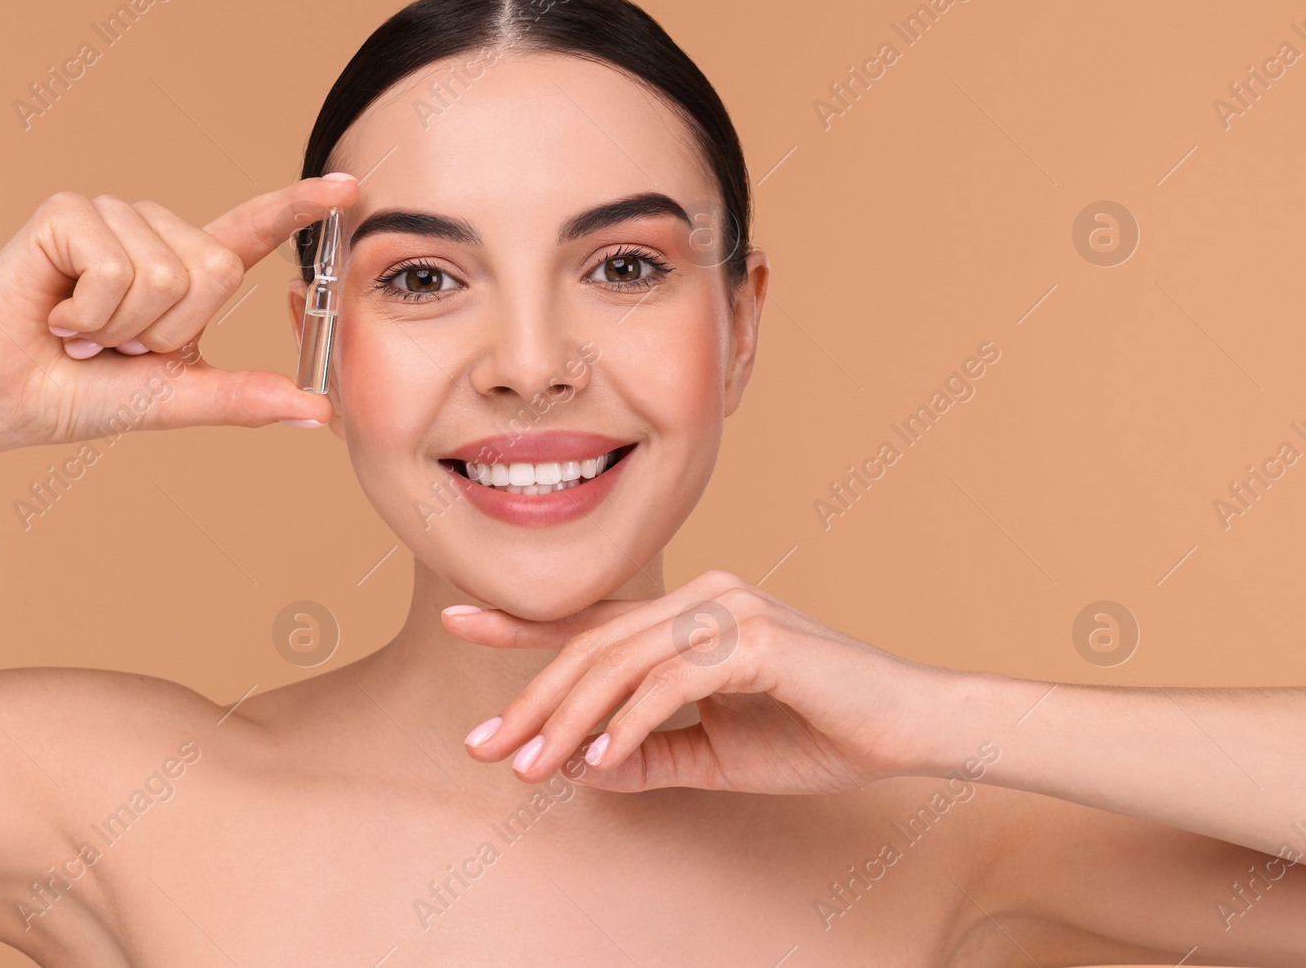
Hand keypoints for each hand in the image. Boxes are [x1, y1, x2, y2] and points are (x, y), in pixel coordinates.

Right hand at [0, 176, 357, 449]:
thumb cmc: (80, 394)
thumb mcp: (174, 398)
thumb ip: (243, 399)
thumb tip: (318, 413)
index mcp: (188, 271)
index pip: (254, 231)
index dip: (299, 207)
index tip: (349, 188)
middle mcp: (157, 234)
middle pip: (217, 272)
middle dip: (169, 329)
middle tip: (117, 344)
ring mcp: (114, 217)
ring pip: (167, 273)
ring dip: (121, 326)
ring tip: (81, 331)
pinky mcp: (70, 212)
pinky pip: (116, 269)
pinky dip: (87, 315)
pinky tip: (55, 316)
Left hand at [446, 569, 963, 793]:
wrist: (908, 727)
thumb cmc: (818, 732)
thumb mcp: (716, 754)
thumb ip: (649, 755)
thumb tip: (577, 766)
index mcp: (691, 616)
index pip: (592, 624)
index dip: (521, 625)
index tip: (457, 623)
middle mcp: (702, 597)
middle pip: (593, 647)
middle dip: (530, 699)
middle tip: (483, 747)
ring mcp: (728, 609)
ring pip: (620, 663)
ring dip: (569, 720)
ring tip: (530, 768)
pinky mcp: (754, 637)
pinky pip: (670, 682)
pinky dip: (629, 724)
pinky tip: (600, 759)